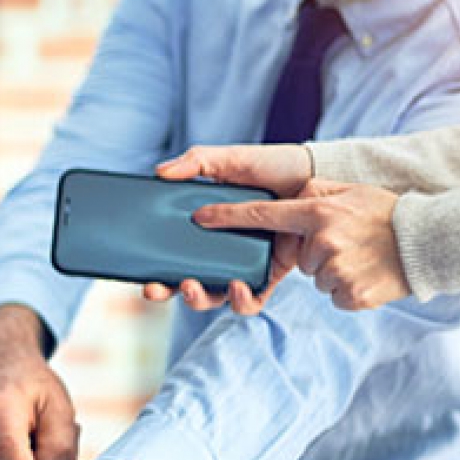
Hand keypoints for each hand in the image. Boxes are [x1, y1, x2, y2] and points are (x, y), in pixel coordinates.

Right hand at [142, 142, 313, 313]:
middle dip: (169, 291)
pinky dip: (242, 301)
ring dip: (200, 299)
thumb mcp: (231, 159)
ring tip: (194, 286)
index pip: (171, 256)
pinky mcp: (270, 272)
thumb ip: (197, 162)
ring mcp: (245, 263)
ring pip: (215, 294)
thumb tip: (160, 173)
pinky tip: (238, 288)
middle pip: (187, 281)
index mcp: (205, 227)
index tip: (145, 280)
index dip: (155, 272)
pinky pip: (253, 298)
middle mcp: (221, 250)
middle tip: (159, 287)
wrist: (315, 175)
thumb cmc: (273, 165)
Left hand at [179, 180, 407, 310]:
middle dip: (314, 253)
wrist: (432, 243)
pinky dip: (348, 289)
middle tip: (347, 242)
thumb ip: (313, 192)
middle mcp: (323, 241)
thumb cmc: (387, 215)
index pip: (261, 214)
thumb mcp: (349, 192)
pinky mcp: (350, 295)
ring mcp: (336, 270)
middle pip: (297, 258)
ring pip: (315, 278)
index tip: (199, 218)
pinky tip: (368, 274)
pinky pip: (334, 296)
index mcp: (318, 213)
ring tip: (362, 257)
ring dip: (333, 271)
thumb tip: (287, 196)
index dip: (227, 217)